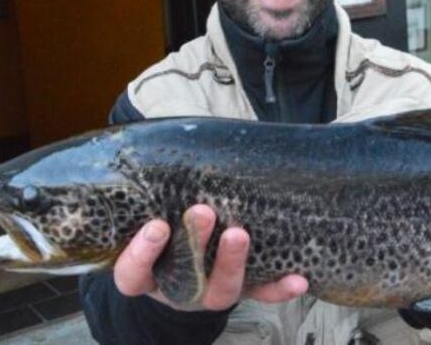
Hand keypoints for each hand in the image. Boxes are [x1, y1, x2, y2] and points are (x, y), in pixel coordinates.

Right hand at [113, 204, 308, 310]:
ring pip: (221, 291)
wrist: (193, 257)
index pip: (132, 274)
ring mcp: (211, 291)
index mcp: (147, 272)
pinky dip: (279, 288)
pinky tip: (298, 280)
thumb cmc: (169, 219)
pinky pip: (262, 294)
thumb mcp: (154, 209)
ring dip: (232, 263)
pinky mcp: (244, 291)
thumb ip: (157, 186)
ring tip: (240, 234)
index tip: (156, 226)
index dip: (141, 256)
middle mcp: (177, 287)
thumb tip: (174, 135)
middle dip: (193, 245)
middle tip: (203, 212)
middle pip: (181, 280)